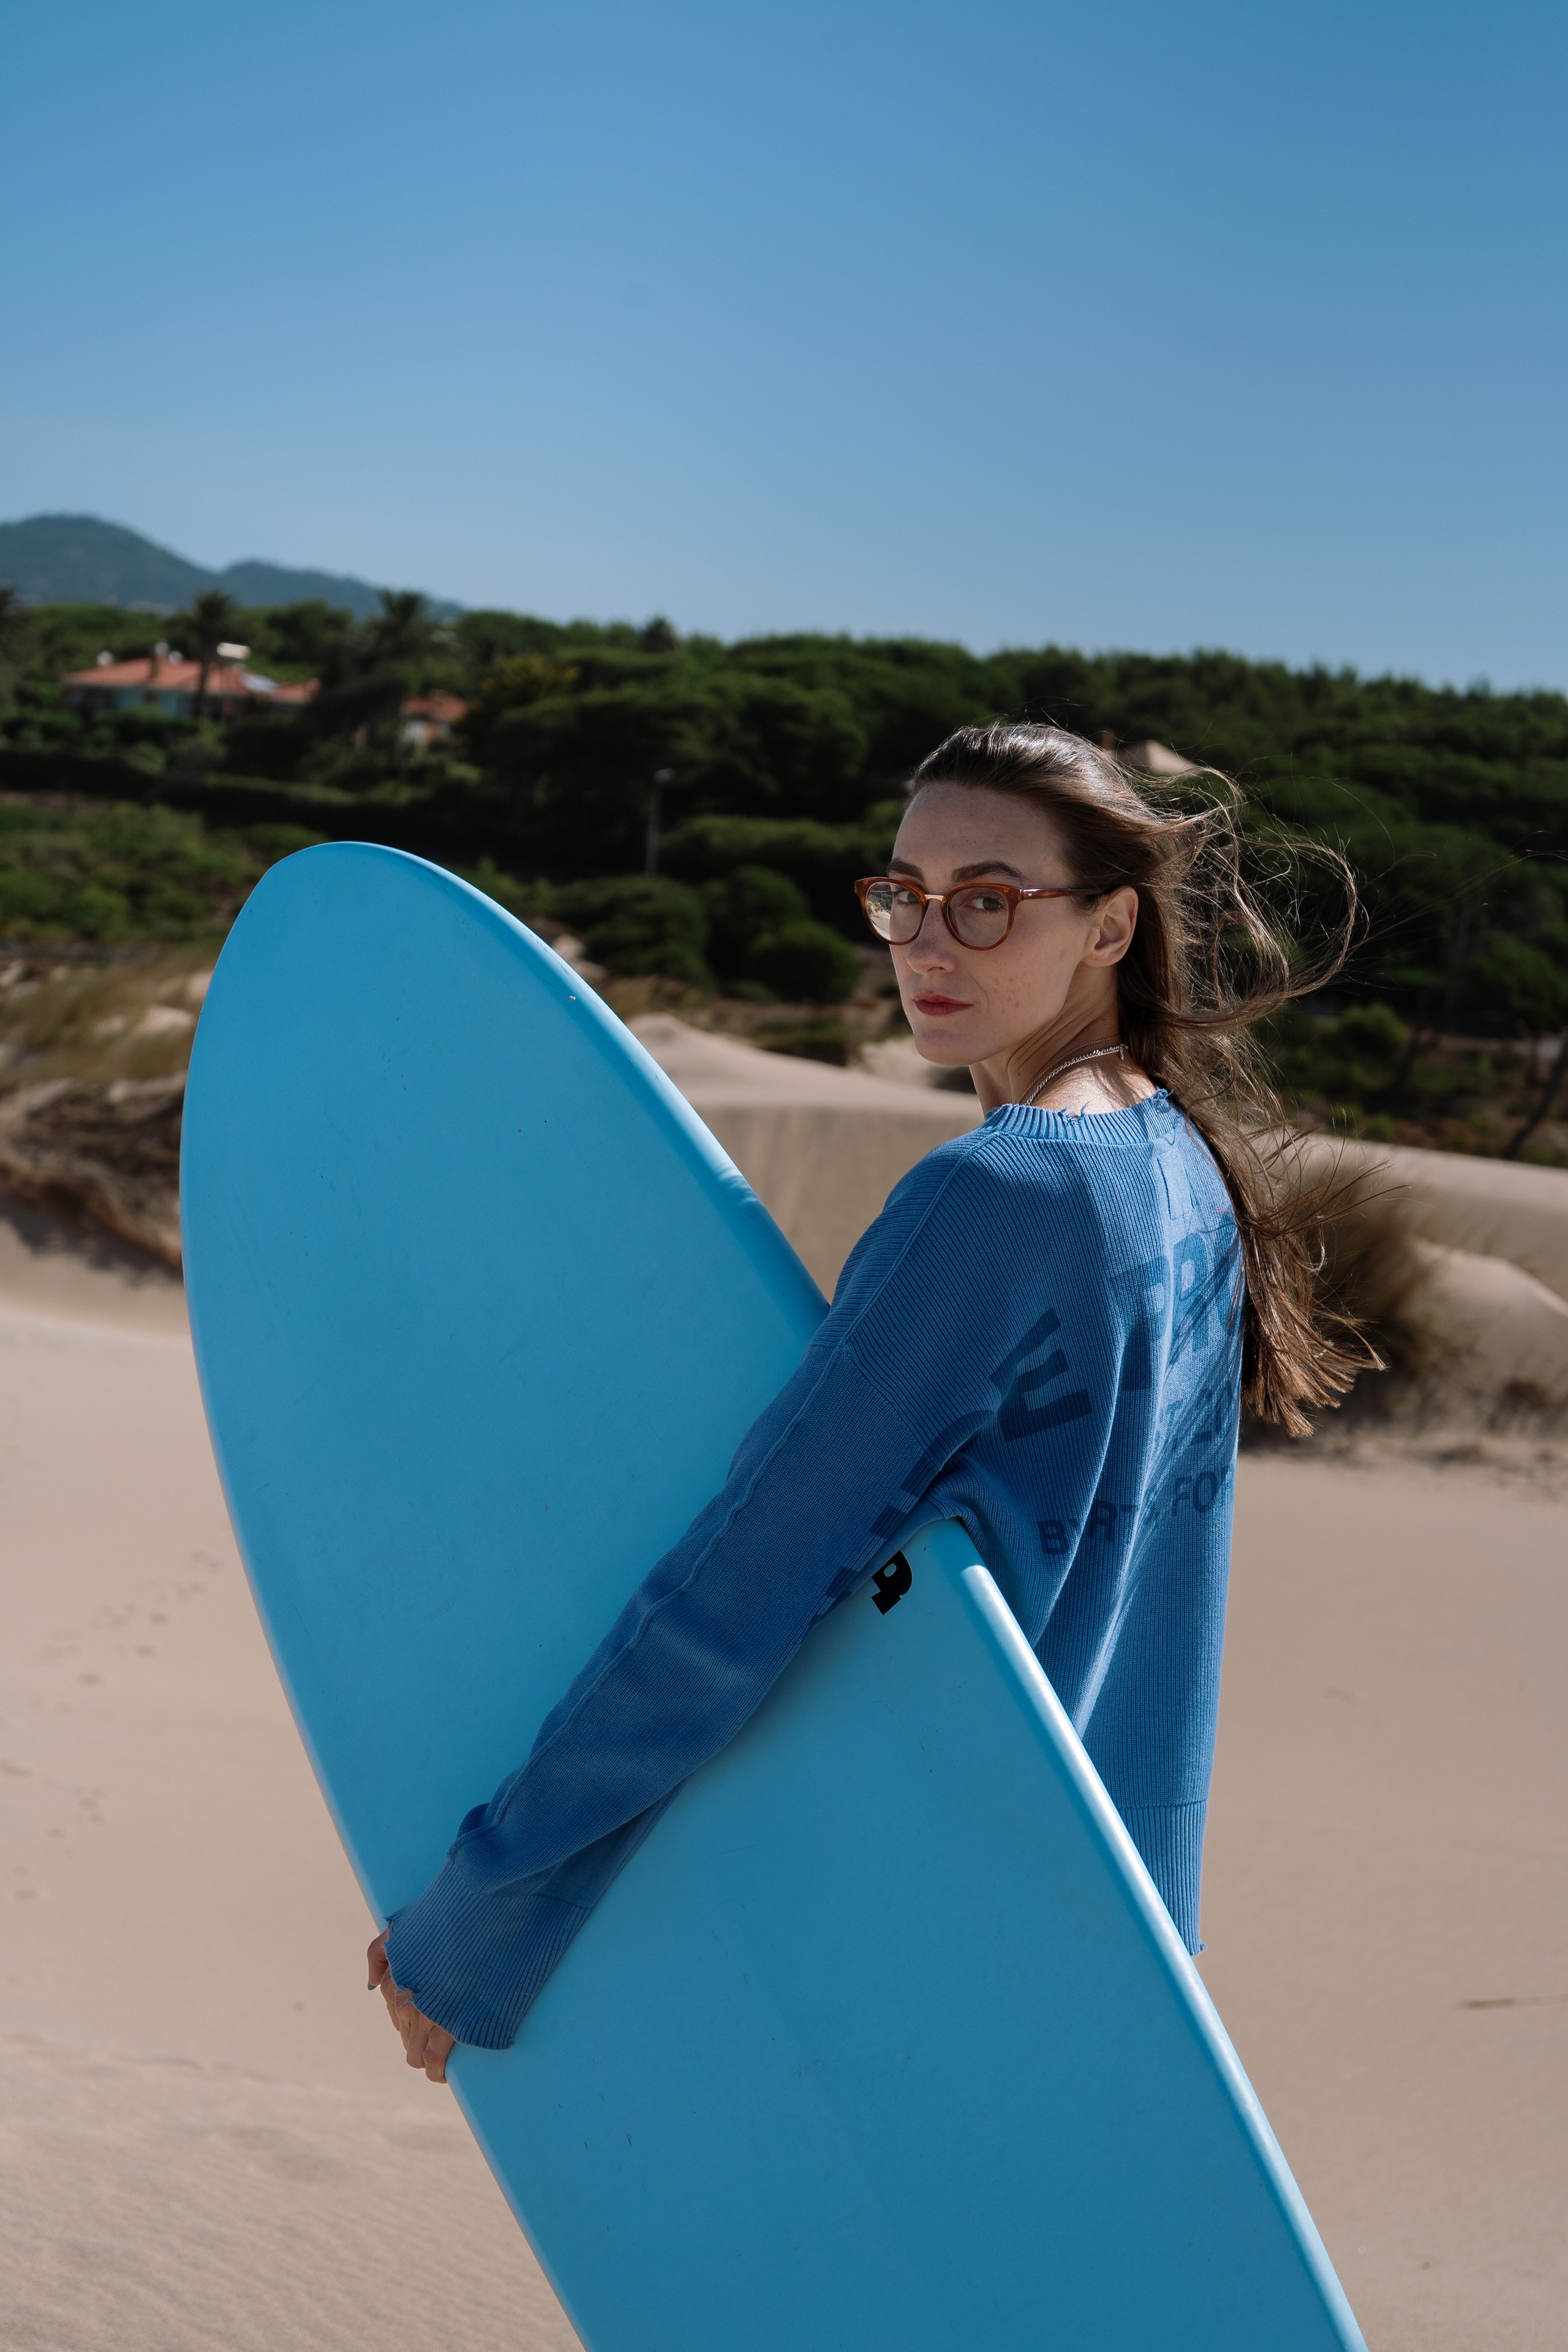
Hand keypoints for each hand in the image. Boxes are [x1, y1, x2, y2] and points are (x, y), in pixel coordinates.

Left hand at [368, 1929, 455, 2083]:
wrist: (484, 1913)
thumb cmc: (447, 1918)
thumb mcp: (405, 1926)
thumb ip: (381, 1950)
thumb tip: (371, 1982)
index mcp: (394, 1979)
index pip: (395, 2012)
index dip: (410, 2018)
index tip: (426, 2016)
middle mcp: (405, 2001)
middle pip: (405, 2037)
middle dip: (419, 2039)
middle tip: (440, 2034)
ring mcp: (426, 2016)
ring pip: (416, 2053)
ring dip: (427, 2057)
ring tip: (442, 2058)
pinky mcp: (450, 2026)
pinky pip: (435, 2061)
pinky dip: (438, 2069)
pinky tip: (443, 2071)